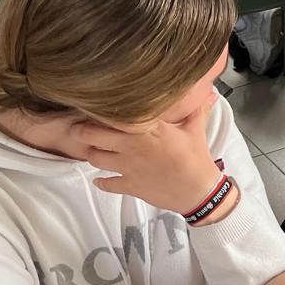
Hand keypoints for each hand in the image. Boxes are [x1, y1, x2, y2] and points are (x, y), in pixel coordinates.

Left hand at [80, 94, 220, 214]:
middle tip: (79, 127)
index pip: (114, 114)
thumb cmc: (197, 161)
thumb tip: (205, 92)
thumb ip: (194, 109)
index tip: (94, 105)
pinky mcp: (130, 185)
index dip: (99, 109)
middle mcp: (132, 146)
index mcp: (147, 128)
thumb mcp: (196, 130)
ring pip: (95, 158)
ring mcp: (128, 167)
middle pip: (93, 134)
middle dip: (82, 130)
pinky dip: (101, 182)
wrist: (199, 192)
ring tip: (93, 149)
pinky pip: (106, 184)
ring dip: (92, 154)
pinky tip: (100, 178)